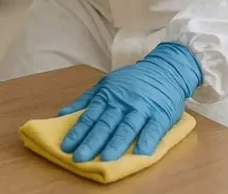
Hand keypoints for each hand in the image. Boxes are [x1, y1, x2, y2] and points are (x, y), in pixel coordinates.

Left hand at [58, 42, 201, 161]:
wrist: (165, 70)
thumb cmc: (132, 81)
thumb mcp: (106, 84)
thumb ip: (86, 100)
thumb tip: (62, 114)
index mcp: (108, 95)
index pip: (90, 116)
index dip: (78, 132)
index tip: (66, 147)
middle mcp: (124, 102)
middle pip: (106, 124)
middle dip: (92, 141)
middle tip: (80, 157)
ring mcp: (142, 108)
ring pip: (127, 127)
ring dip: (116, 143)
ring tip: (106, 158)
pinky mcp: (160, 115)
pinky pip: (153, 129)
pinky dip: (147, 140)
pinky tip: (140, 153)